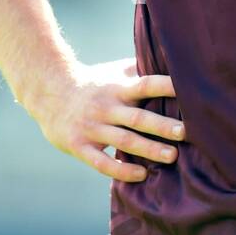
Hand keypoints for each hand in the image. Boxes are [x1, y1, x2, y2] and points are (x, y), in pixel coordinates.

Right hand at [26, 57, 184, 181]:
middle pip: (137, 117)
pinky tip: (141, 175)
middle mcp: (106, 107)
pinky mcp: (80, 146)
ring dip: (149, 149)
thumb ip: (138, 70)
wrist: (48, 92)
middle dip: (162, 126)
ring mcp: (92, 128)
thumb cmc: (91, 83)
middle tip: (186, 132)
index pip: (145, 84)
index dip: (165, 86)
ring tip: (172, 156)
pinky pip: (102, 162)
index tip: (187, 90)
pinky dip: (122, 170)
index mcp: (117, 88)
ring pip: (124, 141)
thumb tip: (168, 59)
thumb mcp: (112, 72)